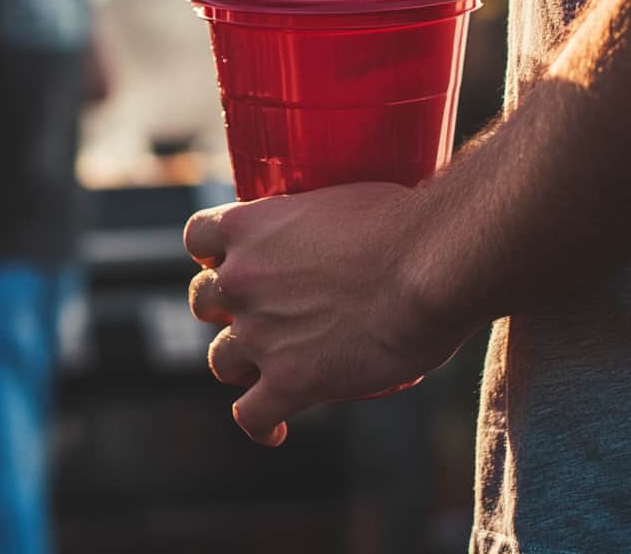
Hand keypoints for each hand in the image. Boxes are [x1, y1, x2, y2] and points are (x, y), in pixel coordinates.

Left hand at [183, 183, 474, 445]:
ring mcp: (259, 334)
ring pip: (221, 362)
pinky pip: (252, 416)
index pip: (198, 237)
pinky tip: (276, 430)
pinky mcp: (289, 381)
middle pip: (204, 302)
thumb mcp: (345, 200)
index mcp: (248, 225)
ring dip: (242, 365)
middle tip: (264, 314)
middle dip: (226, 310)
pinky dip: (262, 426)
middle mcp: (241, 280)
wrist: (432, 265)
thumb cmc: (407, 223)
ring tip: (273, 367)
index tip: (234, 259)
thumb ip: (323, 222)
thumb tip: (348, 235)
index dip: (213, 253)